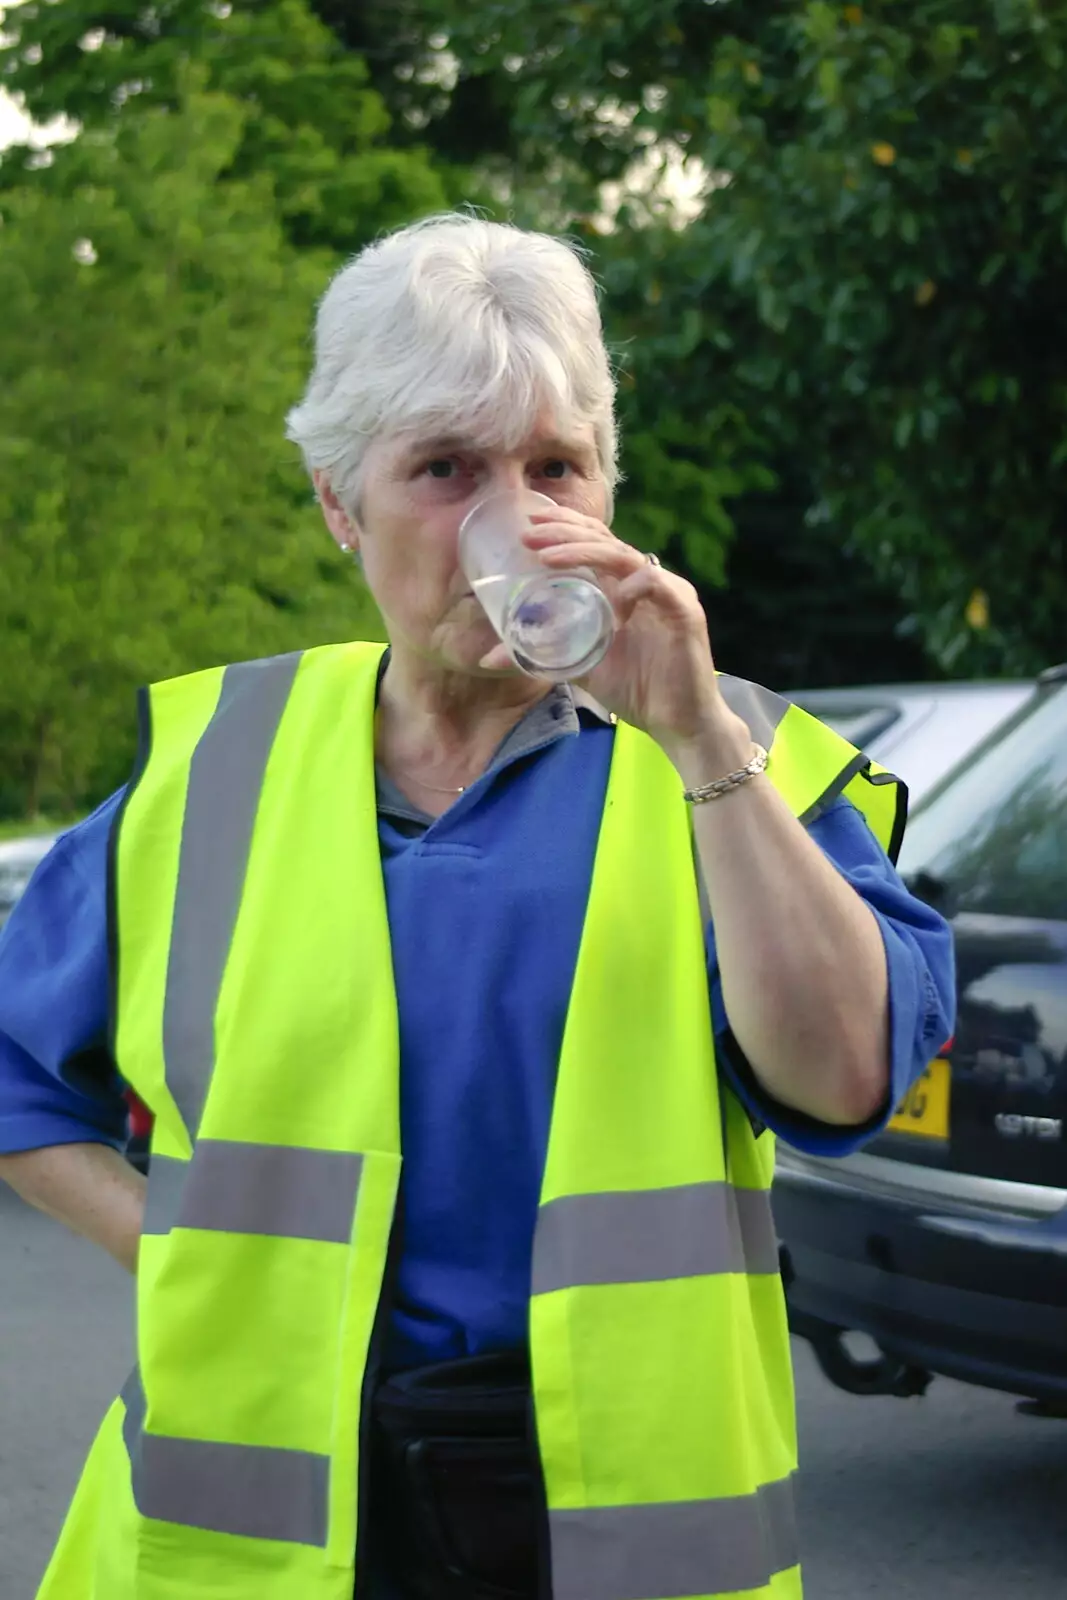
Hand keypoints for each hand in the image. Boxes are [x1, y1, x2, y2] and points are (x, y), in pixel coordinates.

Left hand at [479, 506, 749, 759]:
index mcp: (620, 586)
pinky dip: (634, 586)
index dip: (562, 528)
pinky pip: (658, 585)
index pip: (592, 543)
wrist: (676, 722)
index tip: (527, 527)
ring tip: (549, 557)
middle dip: (565, 532)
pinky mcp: (685, 612)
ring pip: (625, 556)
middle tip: (530, 533)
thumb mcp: (577, 667)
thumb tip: (488, 659)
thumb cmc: (633, 689)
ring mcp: (666, 593)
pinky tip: (613, 598)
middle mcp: (644, 581)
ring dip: (586, 552)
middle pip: (605, 540)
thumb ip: (540, 656)